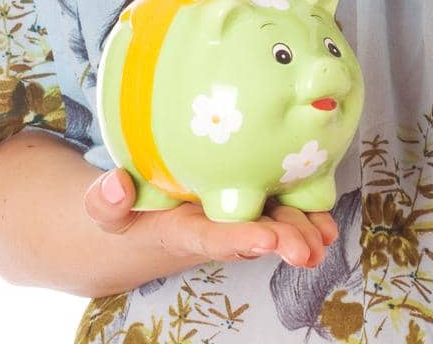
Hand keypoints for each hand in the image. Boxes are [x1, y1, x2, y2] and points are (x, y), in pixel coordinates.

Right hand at [84, 166, 338, 268]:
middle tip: (306, 248)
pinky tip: (326, 226)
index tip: (262, 240)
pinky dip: (304, 217)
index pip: (211, 237)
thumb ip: (106, 202)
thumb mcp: (108, 210)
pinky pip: (280, 208)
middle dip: (280, 241)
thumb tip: (115, 184)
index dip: (237, 238)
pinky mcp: (250, 199)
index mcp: (183, 230)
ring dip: (299, 232)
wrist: (142, 220)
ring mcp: (236, 213)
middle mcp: (216, 225)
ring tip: (324, 238)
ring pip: (272, 223)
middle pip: (251, 234)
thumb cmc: (129, 211)